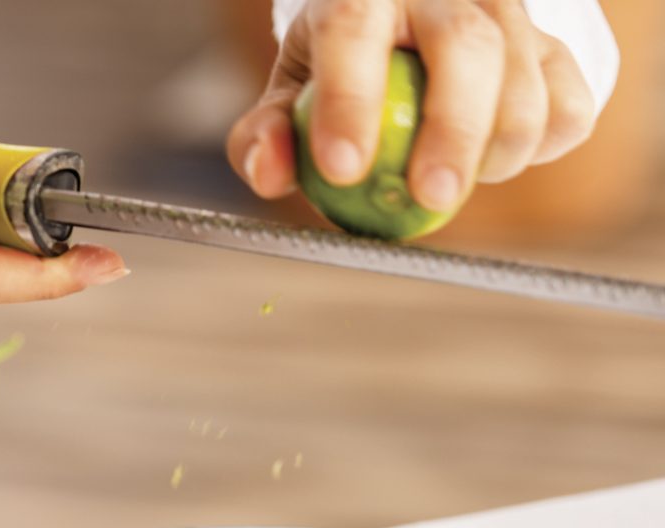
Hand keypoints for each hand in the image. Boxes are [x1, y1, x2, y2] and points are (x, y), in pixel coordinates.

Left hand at [227, 0, 596, 212]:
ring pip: (526, 75)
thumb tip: (268, 173)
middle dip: (453, 131)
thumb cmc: (340, 71)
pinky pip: (570, 102)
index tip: (343, 169)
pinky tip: (495, 159)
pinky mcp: (554, 46)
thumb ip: (266, 136)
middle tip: (432, 199)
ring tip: (453, 183)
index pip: (353, 27)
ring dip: (498, 149)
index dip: (351, 98)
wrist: (405, 30)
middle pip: (466, 45)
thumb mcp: (292, 95)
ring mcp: (508, 9)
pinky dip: (541, 147)